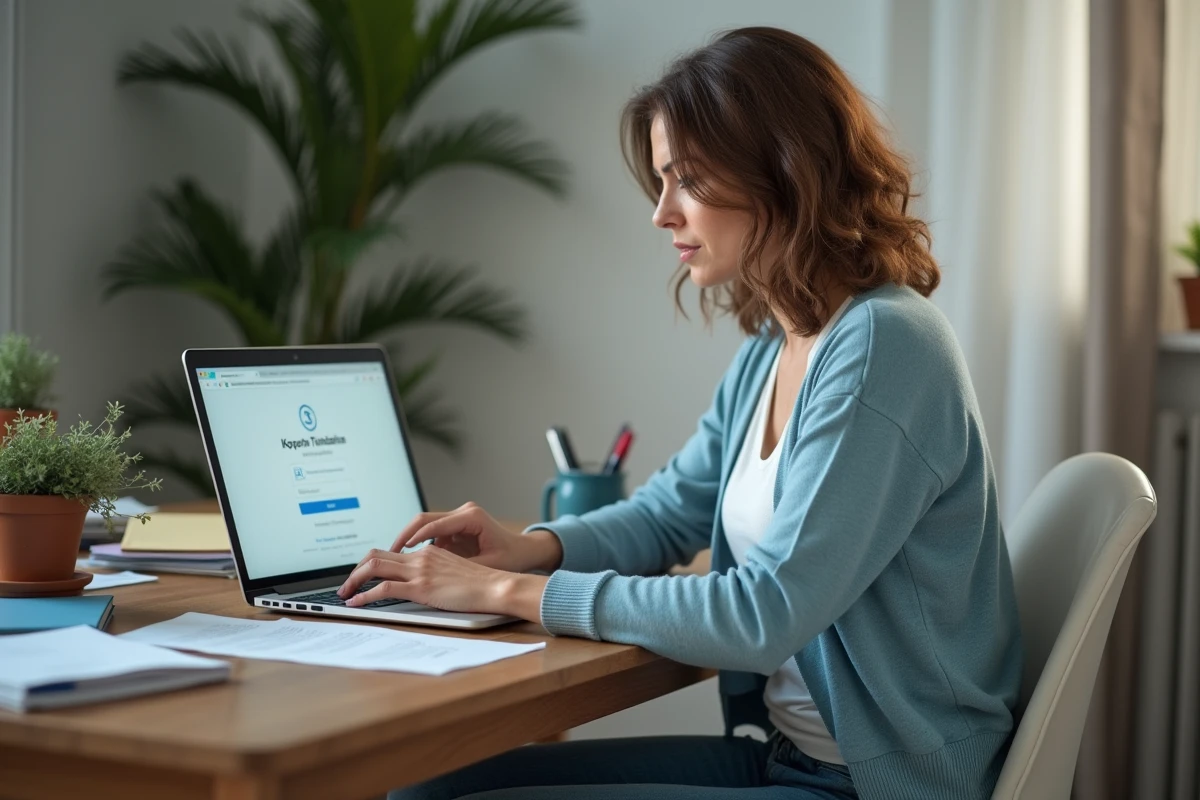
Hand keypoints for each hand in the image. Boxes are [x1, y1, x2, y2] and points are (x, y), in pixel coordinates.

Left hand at [336, 546, 548, 621]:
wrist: (497, 586)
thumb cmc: (483, 585)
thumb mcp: (455, 574)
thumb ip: (436, 574)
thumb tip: (423, 585)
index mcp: (429, 553)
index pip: (391, 553)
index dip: (371, 563)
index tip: (361, 577)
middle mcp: (421, 557)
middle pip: (375, 555)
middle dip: (355, 570)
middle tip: (345, 585)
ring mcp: (420, 571)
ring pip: (374, 567)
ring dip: (353, 580)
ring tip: (344, 594)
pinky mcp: (421, 587)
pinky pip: (384, 588)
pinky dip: (365, 595)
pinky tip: (356, 604)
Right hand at [392, 502, 561, 573]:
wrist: (524, 551)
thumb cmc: (511, 558)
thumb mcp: (487, 566)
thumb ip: (462, 568)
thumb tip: (438, 576)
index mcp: (471, 517)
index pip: (434, 524)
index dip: (415, 538)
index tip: (401, 551)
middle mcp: (463, 512)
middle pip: (424, 519)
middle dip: (404, 536)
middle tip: (389, 553)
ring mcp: (458, 518)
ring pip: (424, 524)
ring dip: (409, 540)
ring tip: (393, 559)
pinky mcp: (455, 527)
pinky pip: (431, 532)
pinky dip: (419, 544)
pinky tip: (409, 561)